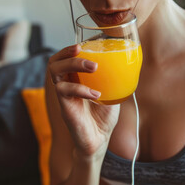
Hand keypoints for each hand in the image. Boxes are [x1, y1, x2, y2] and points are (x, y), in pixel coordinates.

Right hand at [47, 44, 119, 158]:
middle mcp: (66, 85)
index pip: (62, 59)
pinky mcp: (64, 107)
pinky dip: (81, 89)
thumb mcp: (111, 94)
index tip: (83, 44)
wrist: (99, 140)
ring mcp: (64, 96)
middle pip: (55, 62)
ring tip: (93, 67)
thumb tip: (129, 64)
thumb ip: (113, 80)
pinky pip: (64, 91)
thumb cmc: (103, 117)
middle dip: (69, 53)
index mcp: (74, 80)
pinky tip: (96, 95)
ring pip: (55, 72)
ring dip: (73, 64)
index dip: (68, 49)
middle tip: (84, 51)